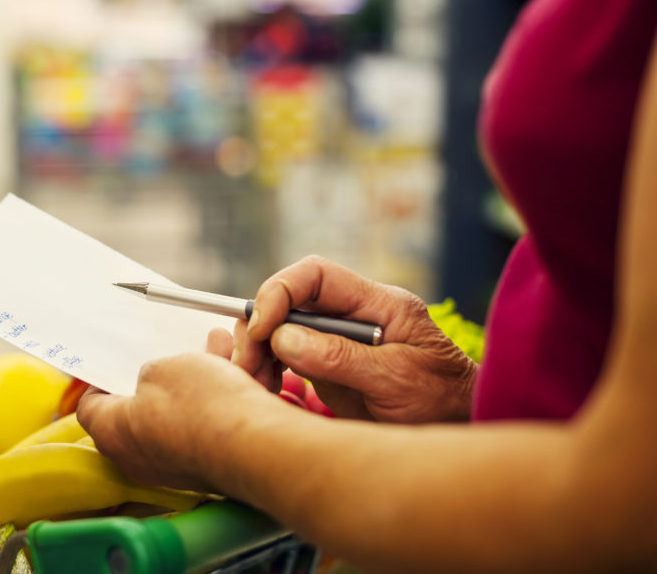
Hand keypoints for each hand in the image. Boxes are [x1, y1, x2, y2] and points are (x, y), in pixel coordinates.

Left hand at [77, 330, 274, 491]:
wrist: (255, 446)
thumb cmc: (201, 407)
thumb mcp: (164, 367)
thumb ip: (151, 372)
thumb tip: (156, 382)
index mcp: (113, 434)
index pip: (90, 407)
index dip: (101, 380)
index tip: (116, 363)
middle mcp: (138, 459)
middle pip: (140, 409)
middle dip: (164, 373)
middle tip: (175, 352)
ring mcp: (174, 466)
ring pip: (180, 413)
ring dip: (198, 379)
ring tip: (218, 348)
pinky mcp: (207, 466)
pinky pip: (206, 425)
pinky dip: (218, 398)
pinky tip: (237, 370)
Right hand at [235, 255, 476, 422]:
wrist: (461, 433)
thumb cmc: (443, 403)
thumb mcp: (396, 380)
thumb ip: (341, 357)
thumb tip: (284, 338)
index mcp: (379, 303)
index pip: (317, 276)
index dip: (281, 292)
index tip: (262, 328)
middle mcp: (354, 316)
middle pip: (290, 302)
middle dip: (261, 328)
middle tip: (247, 364)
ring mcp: (339, 342)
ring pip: (280, 331)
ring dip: (258, 353)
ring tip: (255, 384)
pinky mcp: (328, 368)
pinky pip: (285, 360)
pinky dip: (267, 372)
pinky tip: (266, 391)